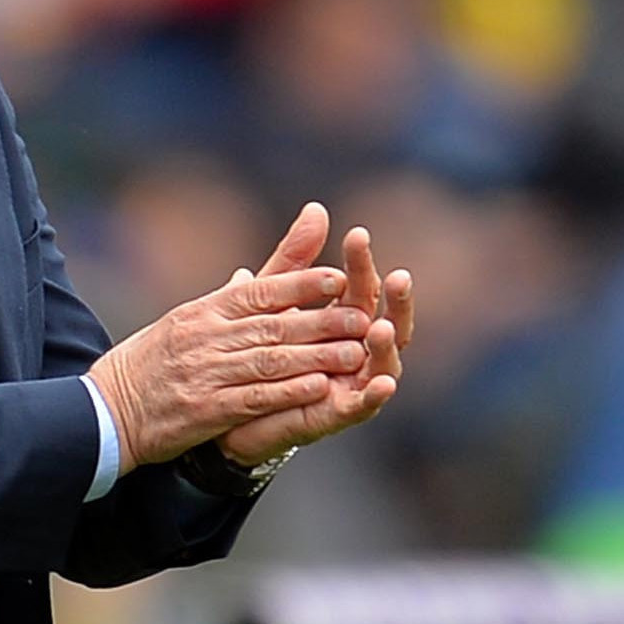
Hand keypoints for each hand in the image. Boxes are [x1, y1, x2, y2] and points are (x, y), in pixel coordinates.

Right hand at [87, 259, 370, 473]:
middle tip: (362, 319)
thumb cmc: (151, 363)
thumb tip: (253, 271)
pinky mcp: (205, 409)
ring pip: (270, 360)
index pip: (259, 291)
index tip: (338, 279)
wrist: (109, 408)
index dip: (300, 284)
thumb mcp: (186, 320)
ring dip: (316, 356)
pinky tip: (318, 388)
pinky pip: (254, 397)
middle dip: (322, 321)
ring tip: (355, 353)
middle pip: (273, 325)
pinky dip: (288, 392)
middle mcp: (205, 337)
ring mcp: (204, 373)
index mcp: (203, 311)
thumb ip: (226, 299)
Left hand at [216, 214, 415, 466]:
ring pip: (381, 364)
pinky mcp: (334, 416)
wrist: (225, 404)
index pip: (361, 288)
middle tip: (398, 276)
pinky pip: (361, 408)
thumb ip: (295, 260)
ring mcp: (349, 385)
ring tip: (383, 326)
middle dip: (394, 301)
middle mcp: (355, 351)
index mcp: (342, 321)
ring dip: (387, 346)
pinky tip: (383, 382)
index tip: (357, 234)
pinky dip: (374, 396)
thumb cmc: (256, 347)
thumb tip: (316, 208)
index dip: (361, 263)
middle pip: (385, 322)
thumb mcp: (272, 298)